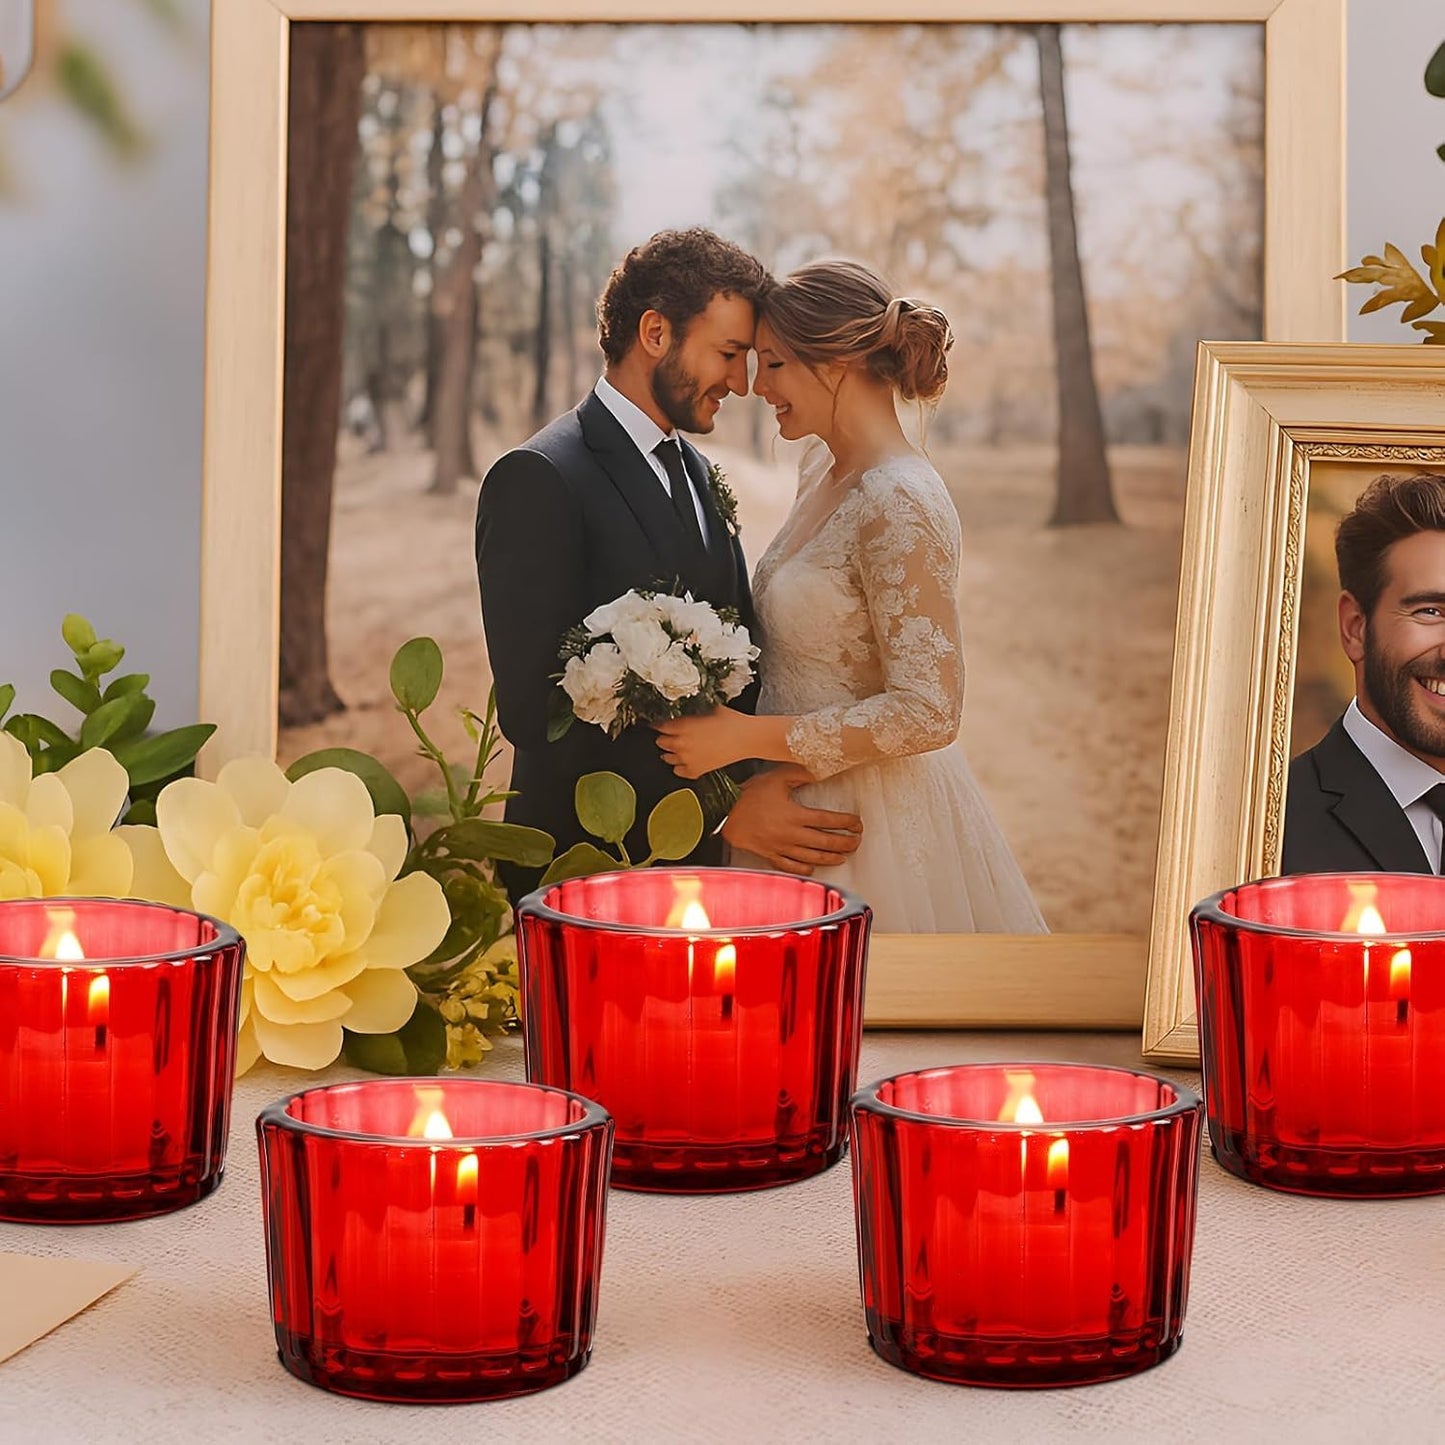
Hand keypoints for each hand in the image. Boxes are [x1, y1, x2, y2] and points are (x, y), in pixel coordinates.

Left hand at [654, 706, 749, 777]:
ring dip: (670, 752)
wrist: (746, 738)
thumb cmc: (731, 721)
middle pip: (660, 742)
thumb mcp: (709, 708)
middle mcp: (681, 744)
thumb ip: (692, 714)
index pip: (659, 726)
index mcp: (682, 726)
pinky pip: (678, 771)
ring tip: (678, 748)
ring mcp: (687, 759)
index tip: (658, 724)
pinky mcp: (696, 771)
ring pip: (666, 758)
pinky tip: (685, 760)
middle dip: (664, 738)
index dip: (658, 725)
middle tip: (671, 735)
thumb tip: (684, 715)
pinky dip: (679, 766)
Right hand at [719, 764, 862, 875]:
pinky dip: (805, 868)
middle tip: (856, 842)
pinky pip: (791, 866)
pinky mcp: (770, 855)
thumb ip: (800, 774)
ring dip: (831, 858)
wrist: (723, 813)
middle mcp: (791, 834)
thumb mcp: (776, 778)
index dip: (846, 823)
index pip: (828, 820)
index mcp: (795, 814)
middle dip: (845, 843)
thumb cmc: (749, 794)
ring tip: (843, 856)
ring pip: (812, 857)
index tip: (857, 823)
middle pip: (825, 842)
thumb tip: (819, 773)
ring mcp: (781, 847)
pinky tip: (814, 867)